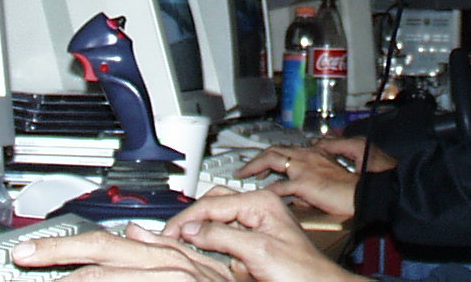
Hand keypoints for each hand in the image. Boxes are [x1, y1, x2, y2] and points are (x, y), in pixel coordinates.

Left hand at [12, 220, 231, 281]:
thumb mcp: (201, 266)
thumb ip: (167, 248)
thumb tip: (134, 233)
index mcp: (169, 255)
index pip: (107, 244)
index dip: (67, 246)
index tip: (37, 251)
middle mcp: (168, 267)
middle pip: (100, 253)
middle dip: (57, 253)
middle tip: (24, 255)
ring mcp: (171, 281)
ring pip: (105, 280)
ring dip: (74, 280)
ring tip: (45, 278)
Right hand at [163, 188, 357, 281]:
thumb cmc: (301, 270)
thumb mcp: (257, 251)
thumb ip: (222, 237)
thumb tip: (191, 229)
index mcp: (261, 201)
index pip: (213, 203)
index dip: (187, 219)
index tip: (168, 234)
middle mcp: (260, 206)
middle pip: (215, 204)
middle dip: (194, 220)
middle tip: (172, 236)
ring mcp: (259, 221)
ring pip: (220, 219)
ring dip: (206, 232)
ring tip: (188, 243)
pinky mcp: (258, 237)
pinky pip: (229, 234)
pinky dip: (217, 243)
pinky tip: (211, 252)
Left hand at [235, 140, 389, 218]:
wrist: (371, 190)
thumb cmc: (361, 182)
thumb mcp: (338, 175)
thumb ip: (316, 182)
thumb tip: (300, 194)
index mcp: (317, 152)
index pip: (289, 150)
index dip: (273, 156)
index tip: (263, 164)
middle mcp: (308, 155)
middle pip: (274, 150)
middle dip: (257, 158)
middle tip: (245, 169)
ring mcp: (305, 167)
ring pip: (272, 160)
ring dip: (254, 167)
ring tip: (243, 176)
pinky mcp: (305, 182)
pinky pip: (280, 186)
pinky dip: (267, 191)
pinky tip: (258, 198)